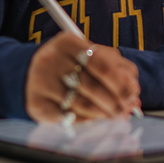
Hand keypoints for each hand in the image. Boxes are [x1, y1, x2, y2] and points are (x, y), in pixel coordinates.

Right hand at [25, 32, 140, 122]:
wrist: (30, 75)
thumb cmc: (69, 64)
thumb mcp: (91, 55)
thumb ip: (117, 67)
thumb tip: (134, 89)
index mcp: (67, 42)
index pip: (101, 63)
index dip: (121, 82)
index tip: (133, 95)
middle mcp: (51, 60)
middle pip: (92, 85)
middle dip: (115, 101)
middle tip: (126, 109)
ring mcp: (41, 82)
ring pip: (82, 103)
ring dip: (104, 113)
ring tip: (114, 114)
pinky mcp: (37, 103)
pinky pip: (69, 117)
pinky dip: (86, 120)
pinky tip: (94, 117)